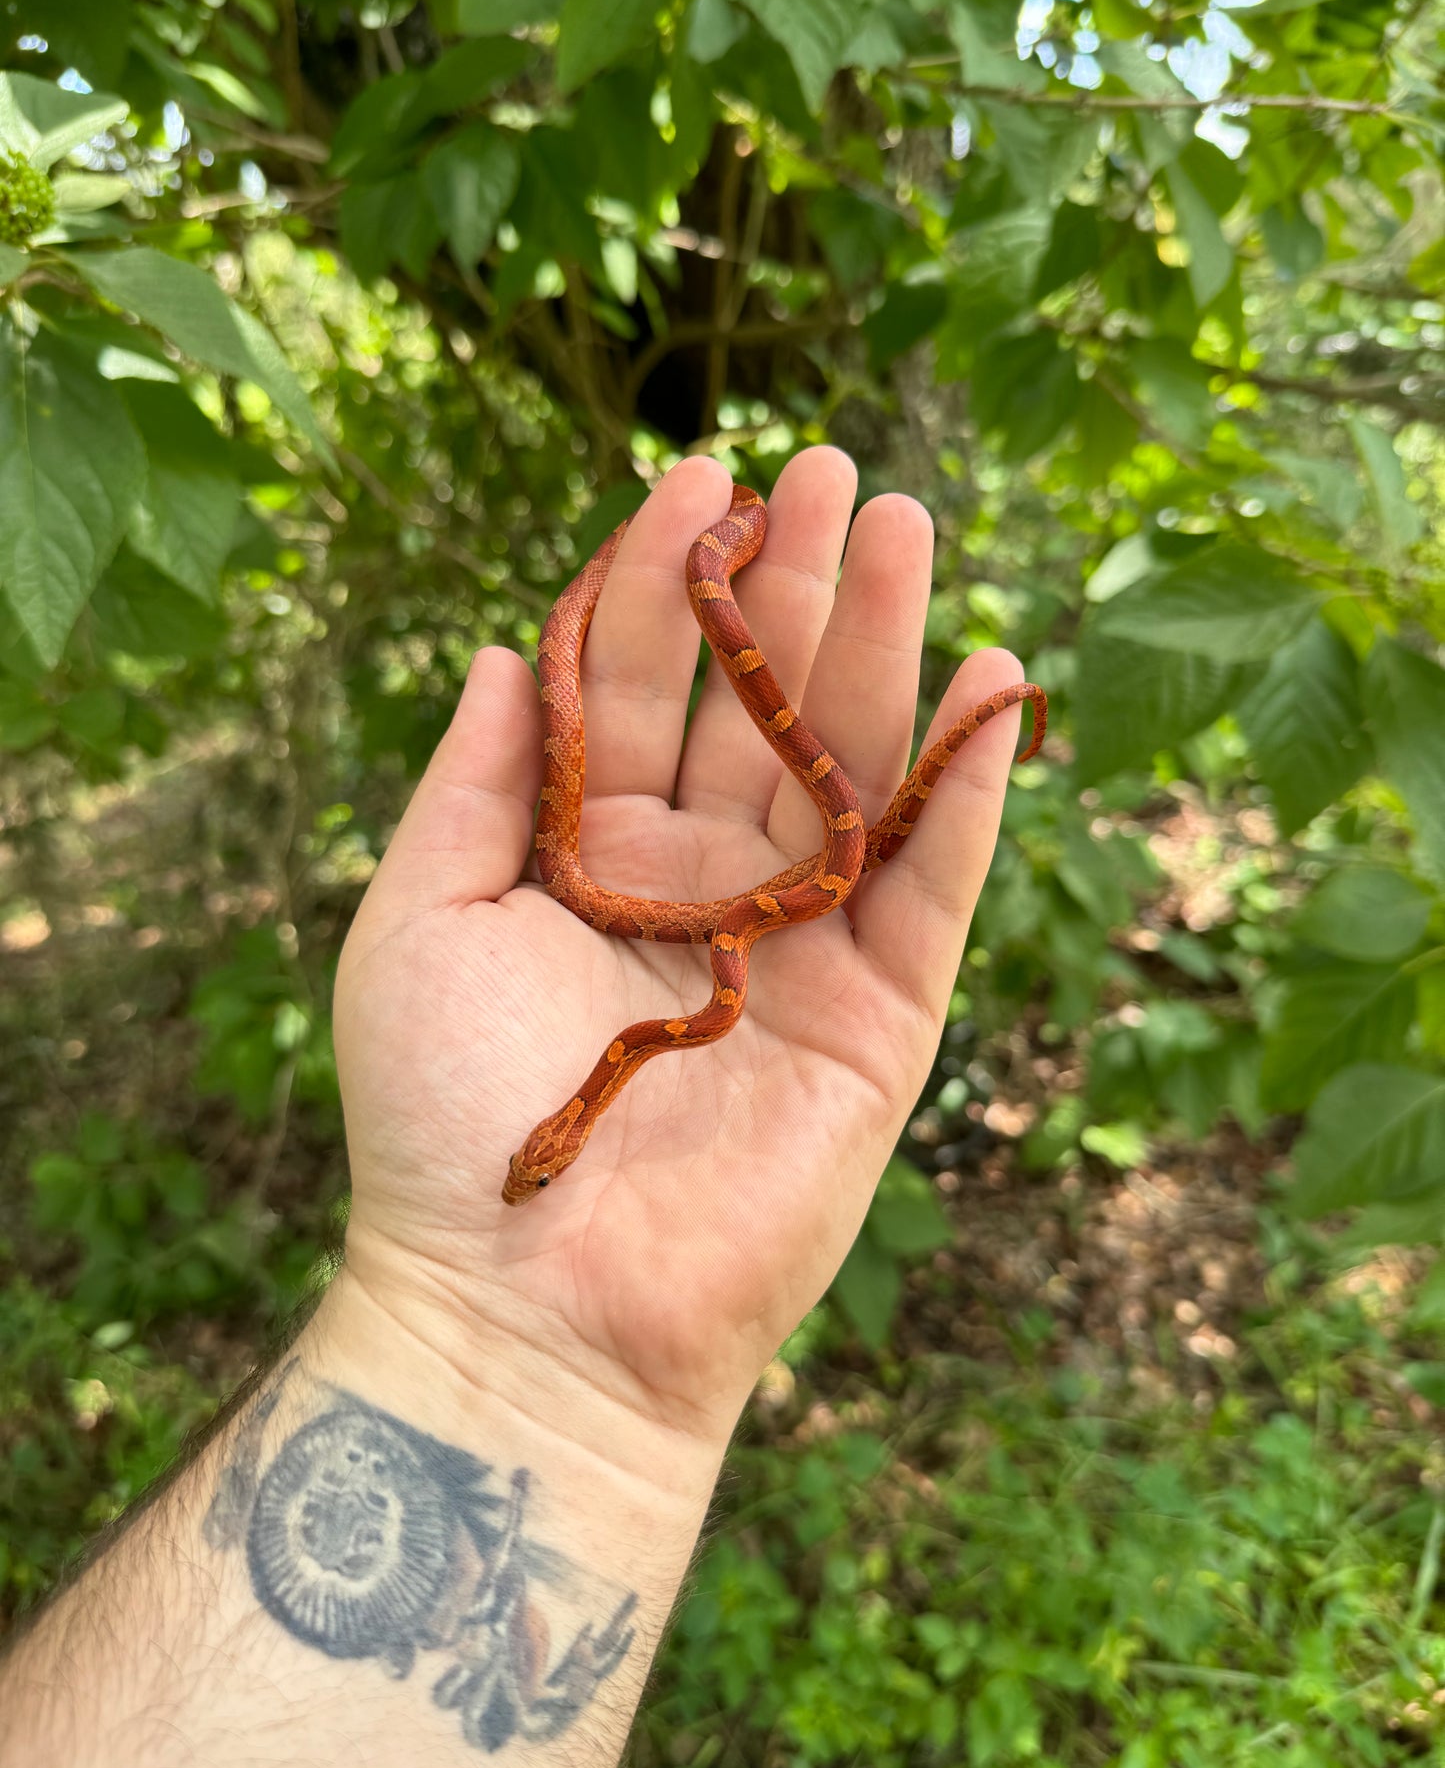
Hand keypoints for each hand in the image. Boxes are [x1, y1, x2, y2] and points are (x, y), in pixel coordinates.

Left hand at [333, 448, 1024, 1462]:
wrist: (529, 1302)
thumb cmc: (445, 1114)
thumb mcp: (420, 917)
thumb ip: (475, 782)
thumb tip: (507, 647)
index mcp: (594, 858)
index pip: (646, 691)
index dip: (669, 582)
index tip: (697, 474)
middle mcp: (704, 886)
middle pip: (762, 709)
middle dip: (796, 587)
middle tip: (830, 465)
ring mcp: (801, 947)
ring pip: (854, 768)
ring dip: (886, 647)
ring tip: (904, 522)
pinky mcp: (881, 1017)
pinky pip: (936, 882)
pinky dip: (970, 787)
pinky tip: (989, 683)